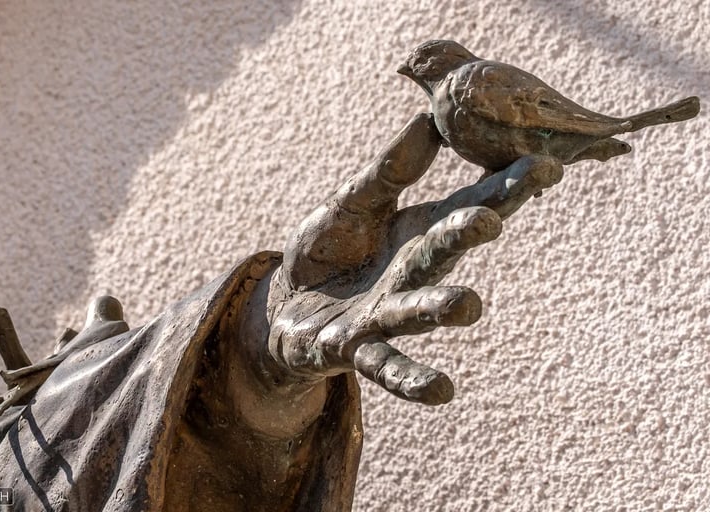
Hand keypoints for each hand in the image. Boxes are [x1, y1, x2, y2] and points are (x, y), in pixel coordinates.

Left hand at [265, 113, 563, 404]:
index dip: (506, 188)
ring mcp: (385, 315)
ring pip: (415, 310)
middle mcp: (411, 275)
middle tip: (492, 217)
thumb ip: (387, 171)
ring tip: (468, 306)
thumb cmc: (328, 251)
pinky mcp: (355, 347)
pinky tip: (442, 392)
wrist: (288, 305)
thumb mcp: (351, 203)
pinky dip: (410, 378)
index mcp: (418, 235)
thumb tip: (426, 120)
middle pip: (444, 252)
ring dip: (441, 309)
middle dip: (468, 234)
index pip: (467, 206)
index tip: (548, 166)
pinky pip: (383, 365)